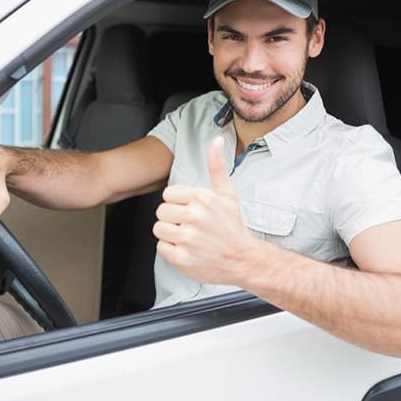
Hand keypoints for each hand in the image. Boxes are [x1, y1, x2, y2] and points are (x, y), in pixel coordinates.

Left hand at [153, 137, 256, 284]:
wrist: (242, 259)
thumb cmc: (232, 226)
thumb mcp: (227, 193)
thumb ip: (216, 166)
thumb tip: (216, 141)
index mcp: (202, 198)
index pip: (168, 194)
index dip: (177, 203)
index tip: (190, 210)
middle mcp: (194, 217)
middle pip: (161, 211)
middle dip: (173, 218)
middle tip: (190, 225)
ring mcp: (187, 239)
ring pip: (159, 229)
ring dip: (170, 234)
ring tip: (187, 237)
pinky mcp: (182, 258)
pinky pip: (161, 247)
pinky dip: (171, 250)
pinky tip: (187, 249)